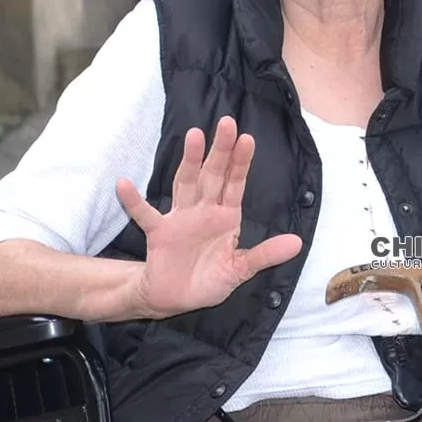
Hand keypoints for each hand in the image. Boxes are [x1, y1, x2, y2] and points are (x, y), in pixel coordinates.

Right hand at [113, 118, 301, 318]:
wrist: (175, 298)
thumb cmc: (207, 279)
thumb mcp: (240, 269)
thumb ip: (265, 255)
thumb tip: (297, 243)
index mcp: (226, 217)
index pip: (235, 184)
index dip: (241, 162)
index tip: (248, 139)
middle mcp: (203, 210)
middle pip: (213, 175)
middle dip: (220, 150)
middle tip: (227, 123)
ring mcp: (179, 218)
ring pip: (186, 183)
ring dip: (189, 161)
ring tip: (193, 135)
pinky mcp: (159, 233)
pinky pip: (145, 215)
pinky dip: (134, 201)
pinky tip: (123, 184)